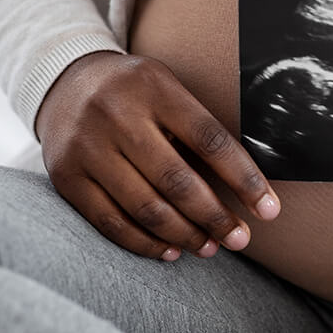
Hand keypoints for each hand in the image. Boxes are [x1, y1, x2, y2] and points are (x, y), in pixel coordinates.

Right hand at [34, 50, 280, 260]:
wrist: (63, 81)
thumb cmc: (134, 92)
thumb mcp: (166, 89)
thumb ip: (196, 127)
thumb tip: (247, 185)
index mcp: (155, 89)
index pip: (210, 139)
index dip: (244, 178)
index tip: (269, 210)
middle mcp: (118, 115)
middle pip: (177, 180)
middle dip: (215, 217)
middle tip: (239, 239)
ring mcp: (88, 147)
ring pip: (145, 207)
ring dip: (184, 235)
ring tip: (209, 247)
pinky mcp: (66, 175)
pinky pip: (110, 221)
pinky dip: (144, 243)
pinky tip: (170, 251)